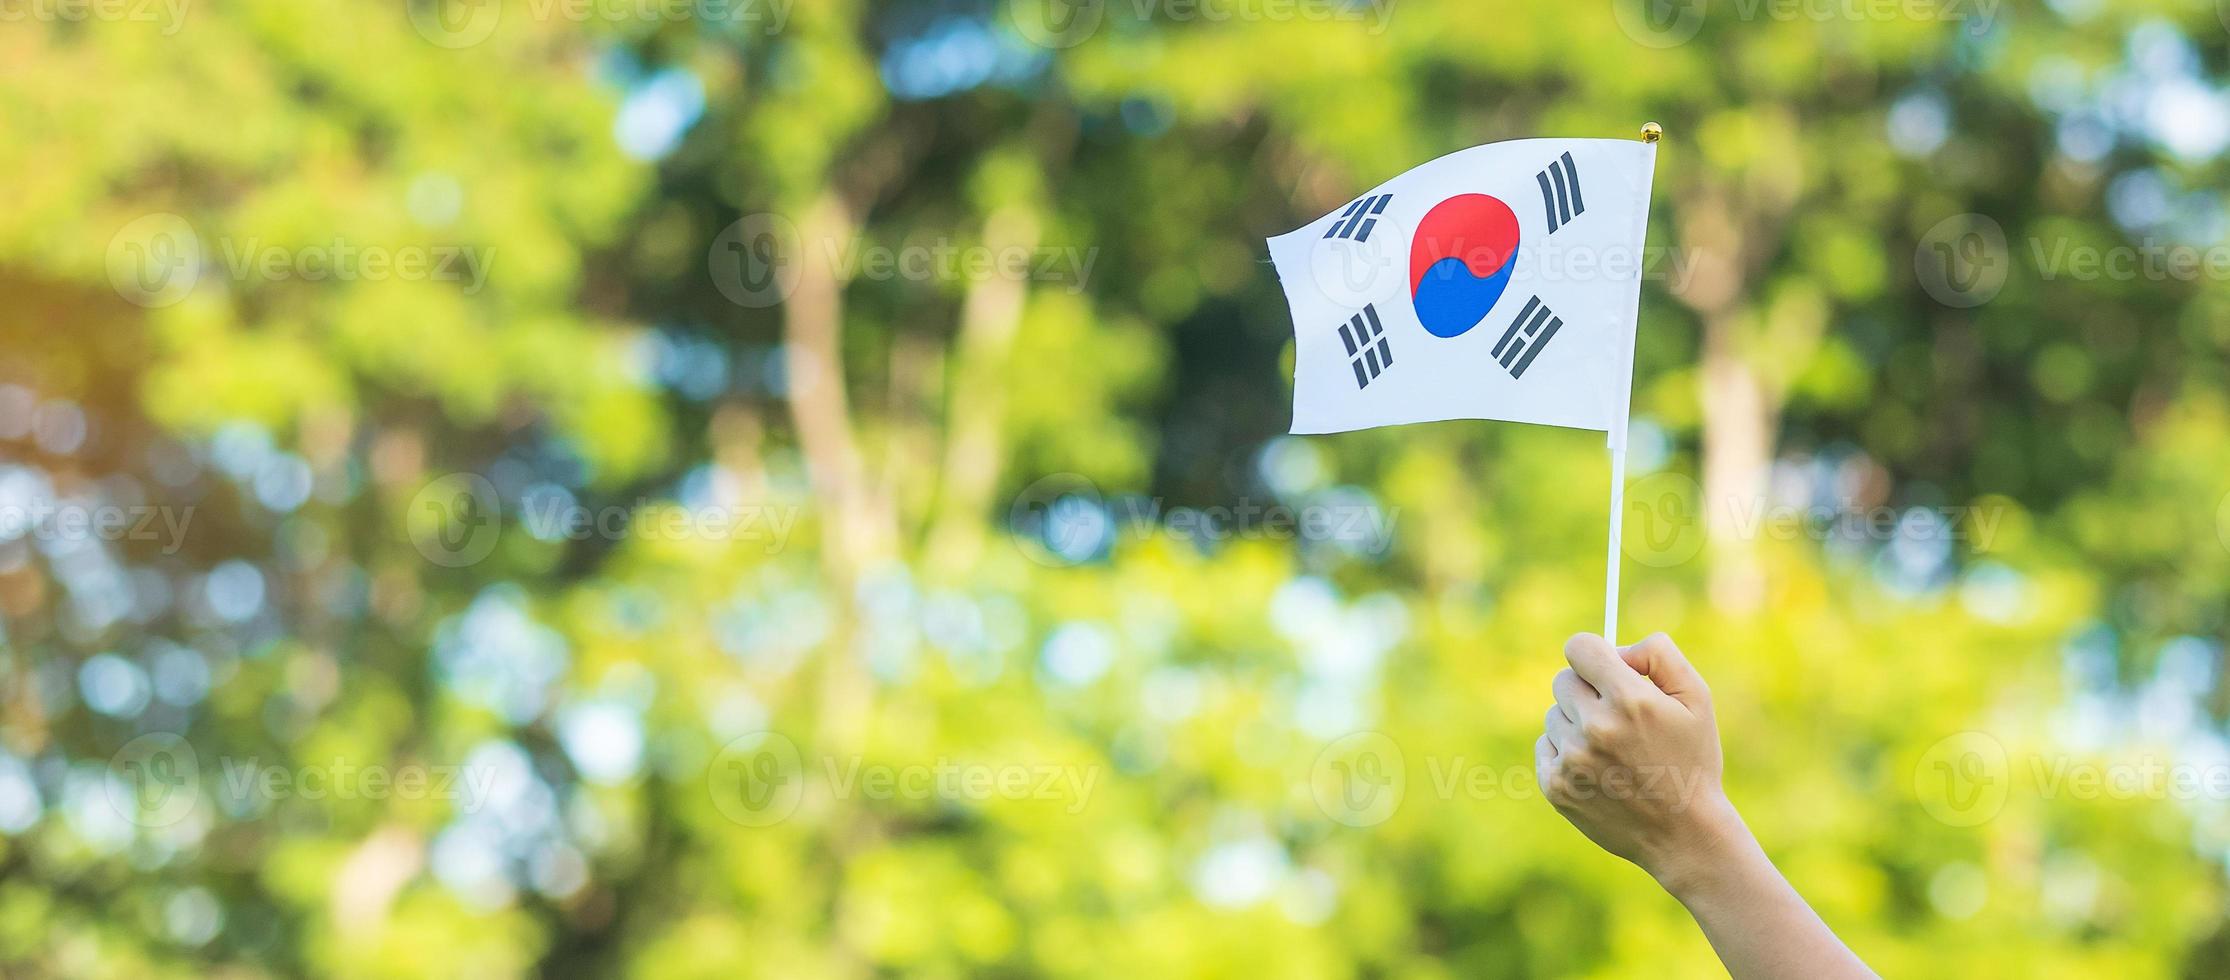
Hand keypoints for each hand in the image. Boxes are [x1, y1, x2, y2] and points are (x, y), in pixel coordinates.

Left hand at [1534, 632, 1742, 890]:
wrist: (1684, 834)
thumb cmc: (1692, 760)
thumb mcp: (1697, 698)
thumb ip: (1659, 655)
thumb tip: (1618, 647)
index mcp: (1628, 700)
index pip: (1579, 647)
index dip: (1593, 653)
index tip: (1603, 666)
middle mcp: (1593, 728)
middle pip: (1563, 680)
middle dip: (1588, 690)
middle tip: (1617, 714)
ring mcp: (1570, 760)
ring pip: (1555, 714)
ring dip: (1577, 723)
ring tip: (1613, 750)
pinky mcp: (1555, 786)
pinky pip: (1547, 745)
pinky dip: (1567, 751)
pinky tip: (1599, 770)